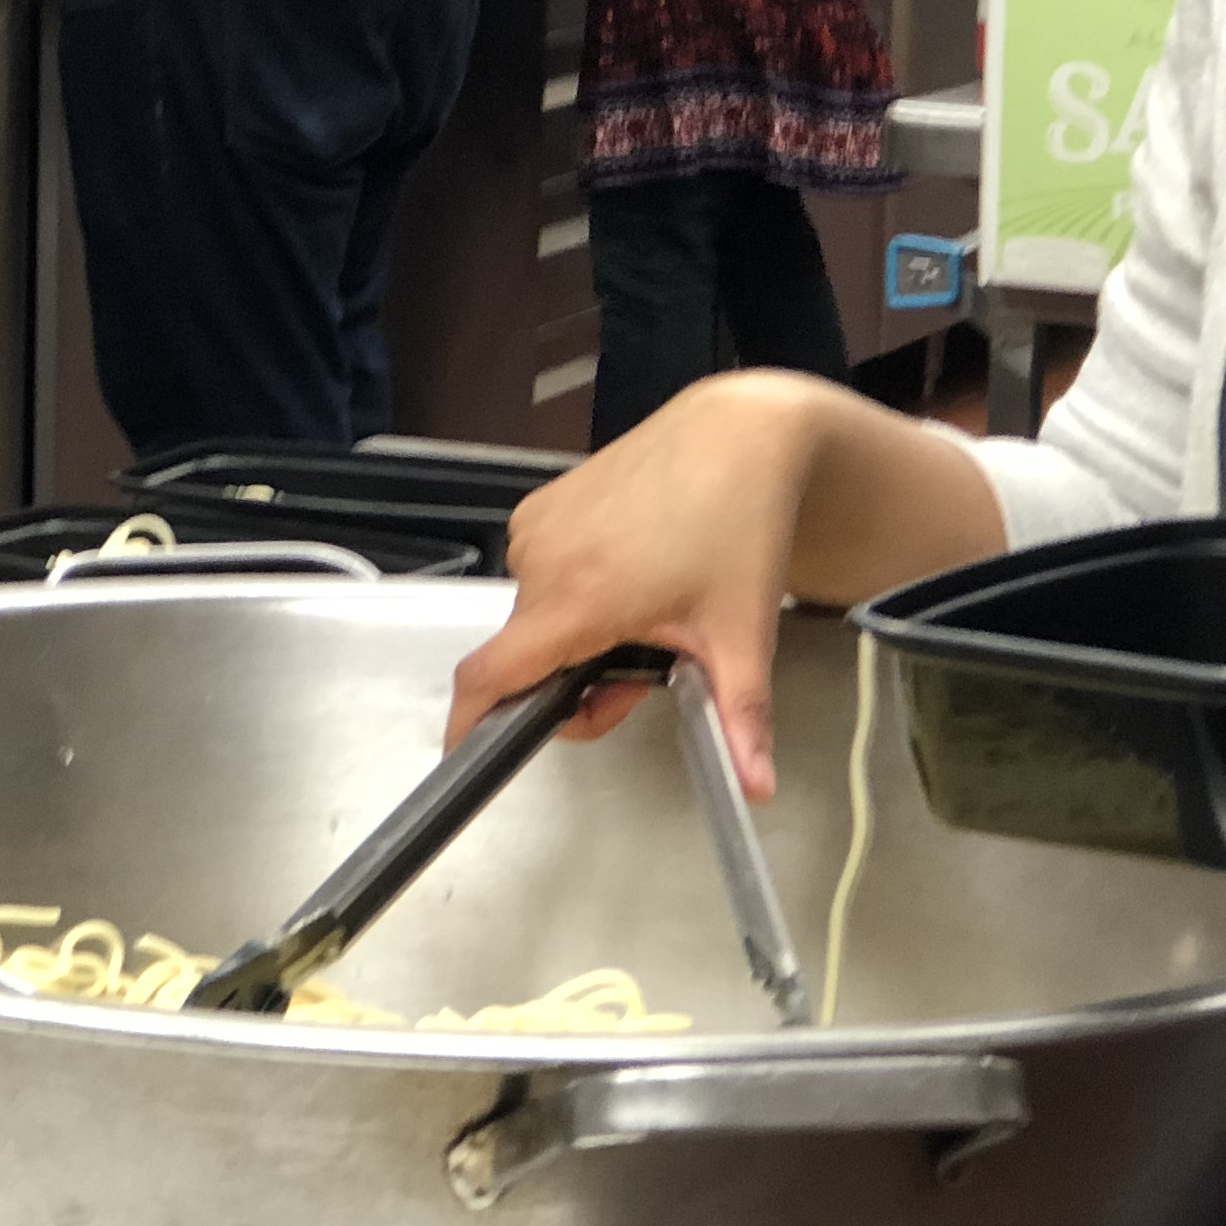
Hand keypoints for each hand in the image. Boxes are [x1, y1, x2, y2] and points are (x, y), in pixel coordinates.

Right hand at [442, 378, 823, 795]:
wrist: (738, 437)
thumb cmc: (739, 527)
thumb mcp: (742, 633)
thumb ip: (741, 719)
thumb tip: (757, 789)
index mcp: (578, 600)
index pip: (492, 675)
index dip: (471, 723)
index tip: (468, 753)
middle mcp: (541, 561)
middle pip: (526, 656)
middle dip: (577, 682)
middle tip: (649, 670)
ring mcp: (535, 527)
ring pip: (535, 617)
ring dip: (576, 636)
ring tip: (647, 609)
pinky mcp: (539, 503)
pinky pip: (539, 572)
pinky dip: (571, 591)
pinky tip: (628, 569)